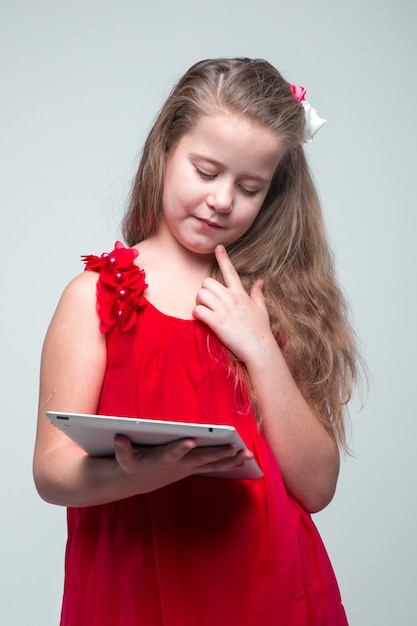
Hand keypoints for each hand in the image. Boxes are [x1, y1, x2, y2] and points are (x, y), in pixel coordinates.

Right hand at [114, 435, 253, 491]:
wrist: (138, 481)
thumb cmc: (131, 464)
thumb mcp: (122, 457)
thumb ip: (121, 448)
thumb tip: (118, 437)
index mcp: (162, 459)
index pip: (172, 452)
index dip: (180, 448)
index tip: (190, 440)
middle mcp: (178, 465)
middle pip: (200, 459)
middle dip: (217, 454)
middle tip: (233, 448)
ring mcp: (187, 468)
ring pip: (211, 464)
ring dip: (229, 460)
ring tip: (247, 455)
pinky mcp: (192, 468)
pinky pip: (214, 466)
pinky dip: (228, 463)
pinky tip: (243, 459)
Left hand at [192, 244, 273, 362]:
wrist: (260, 348)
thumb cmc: (260, 330)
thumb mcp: (261, 308)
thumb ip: (257, 293)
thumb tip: (260, 281)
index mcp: (240, 293)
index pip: (230, 271)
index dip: (223, 257)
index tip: (218, 246)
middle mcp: (231, 298)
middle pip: (206, 282)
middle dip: (204, 292)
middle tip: (208, 303)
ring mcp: (223, 310)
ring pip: (200, 294)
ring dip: (199, 303)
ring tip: (205, 312)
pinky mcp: (217, 322)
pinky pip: (198, 311)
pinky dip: (196, 315)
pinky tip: (202, 319)